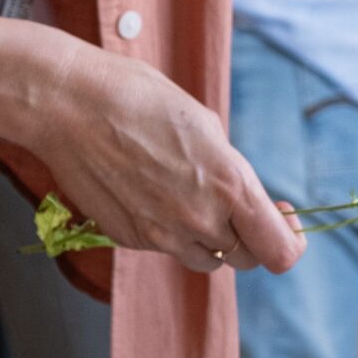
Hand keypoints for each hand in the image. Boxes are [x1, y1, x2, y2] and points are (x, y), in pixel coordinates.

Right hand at [22, 37, 303, 273]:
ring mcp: (161, 235)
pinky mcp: (129, 238)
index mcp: (229, 185)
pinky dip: (168, 230)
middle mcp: (199, 218)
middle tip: (235, 205)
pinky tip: (149, 191)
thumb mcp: (206, 126)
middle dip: (248, 236)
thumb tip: (240, 199)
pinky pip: (165, 247)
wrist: (69, 105)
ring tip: (188, 196)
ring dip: (209, 239)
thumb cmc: (138, 99)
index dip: (288, 240)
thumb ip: (230, 172)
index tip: (281, 217)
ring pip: (206, 259)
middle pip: (245, 258)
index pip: (280, 251)